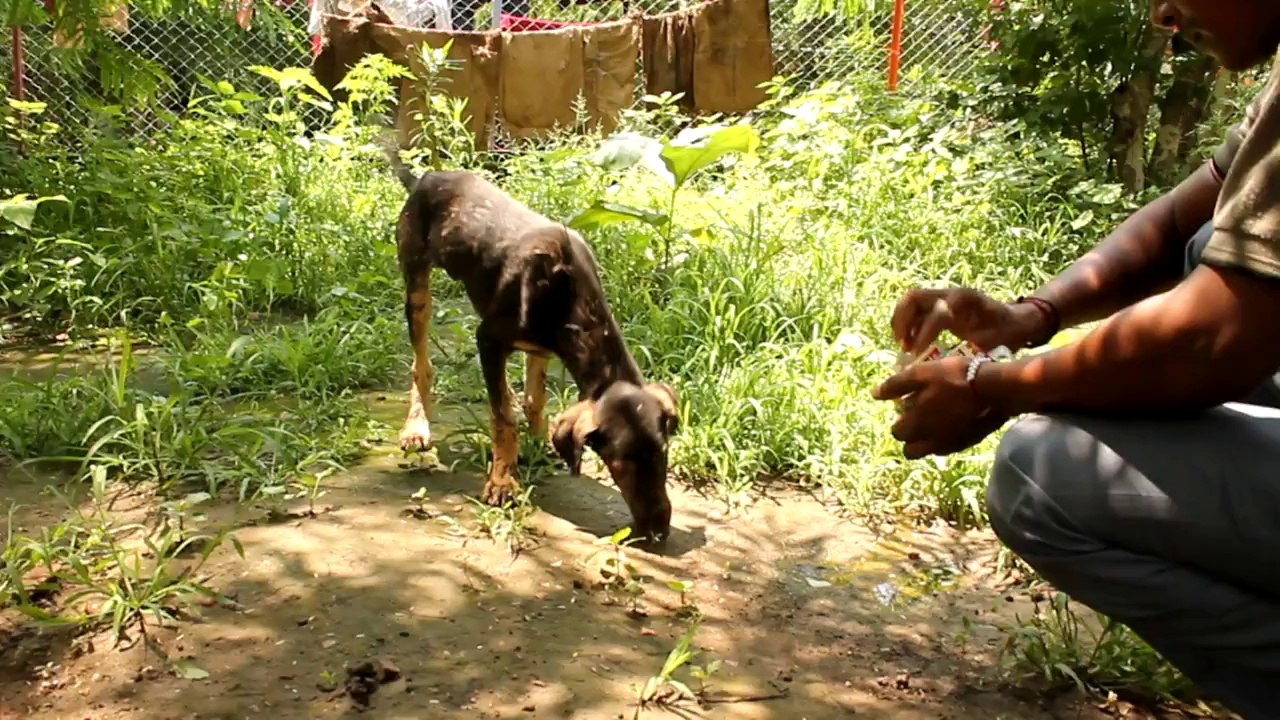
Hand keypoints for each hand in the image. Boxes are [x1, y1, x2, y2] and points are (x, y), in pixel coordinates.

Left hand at [872, 355, 1008, 458]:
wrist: (994, 389)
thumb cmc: (954, 378)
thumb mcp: (921, 374)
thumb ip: (896, 386)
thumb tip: (875, 394)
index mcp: (915, 425)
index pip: (897, 433)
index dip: (899, 421)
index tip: (906, 408)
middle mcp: (930, 441)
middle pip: (911, 449)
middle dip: (910, 437)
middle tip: (918, 418)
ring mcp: (950, 445)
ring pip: (930, 451)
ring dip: (927, 441)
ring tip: (935, 421)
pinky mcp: (967, 444)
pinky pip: (949, 447)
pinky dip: (946, 439)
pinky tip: (952, 423)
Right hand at [891, 287, 1047, 356]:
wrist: (1017, 320)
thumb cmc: (1007, 334)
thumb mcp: (992, 346)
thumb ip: (969, 354)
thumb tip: (942, 370)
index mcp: (965, 300)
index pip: (937, 314)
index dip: (924, 336)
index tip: (916, 357)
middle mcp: (951, 293)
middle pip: (914, 298)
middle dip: (902, 322)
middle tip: (903, 347)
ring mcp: (944, 295)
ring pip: (910, 300)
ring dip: (901, 322)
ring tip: (903, 346)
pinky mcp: (939, 302)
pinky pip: (915, 308)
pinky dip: (907, 323)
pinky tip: (909, 344)